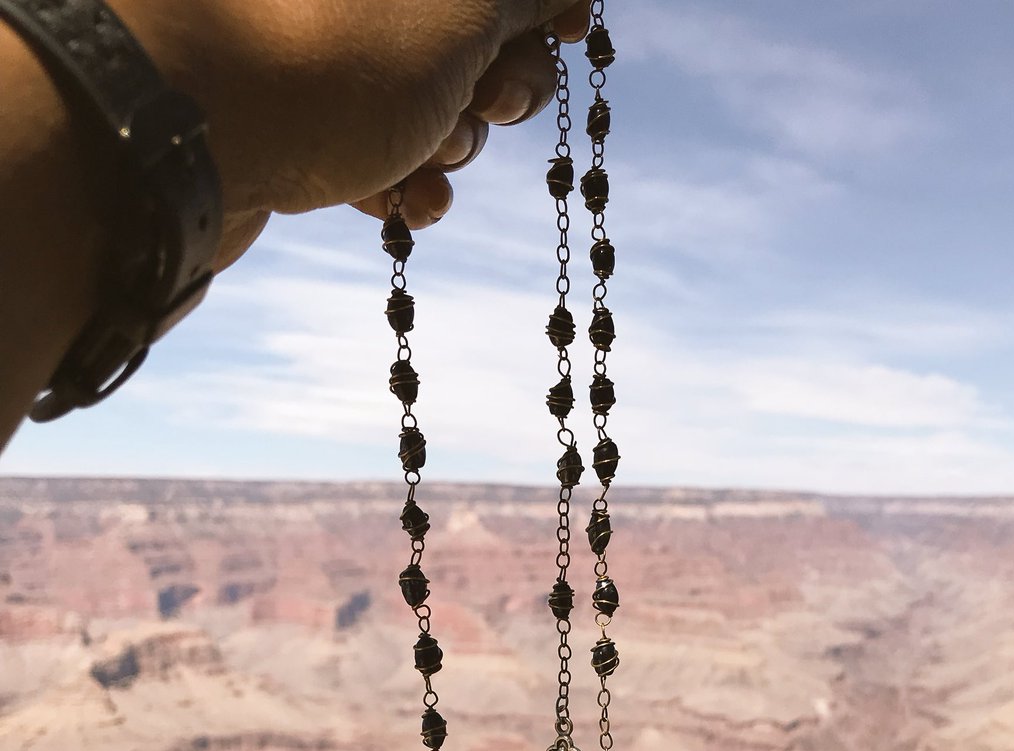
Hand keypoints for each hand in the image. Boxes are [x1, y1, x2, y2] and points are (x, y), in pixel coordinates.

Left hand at [113, 0, 589, 269]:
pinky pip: (376, 143)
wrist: (184, 141)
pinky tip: (396, 204)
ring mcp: (327, 50)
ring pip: (429, 96)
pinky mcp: (299, 114)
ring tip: (421, 158)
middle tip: (485, 103)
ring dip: (450, 139)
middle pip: (473, 27)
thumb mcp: (459, 3)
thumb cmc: (336, 55)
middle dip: (498, 80)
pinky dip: (399, 175)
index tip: (565, 28)